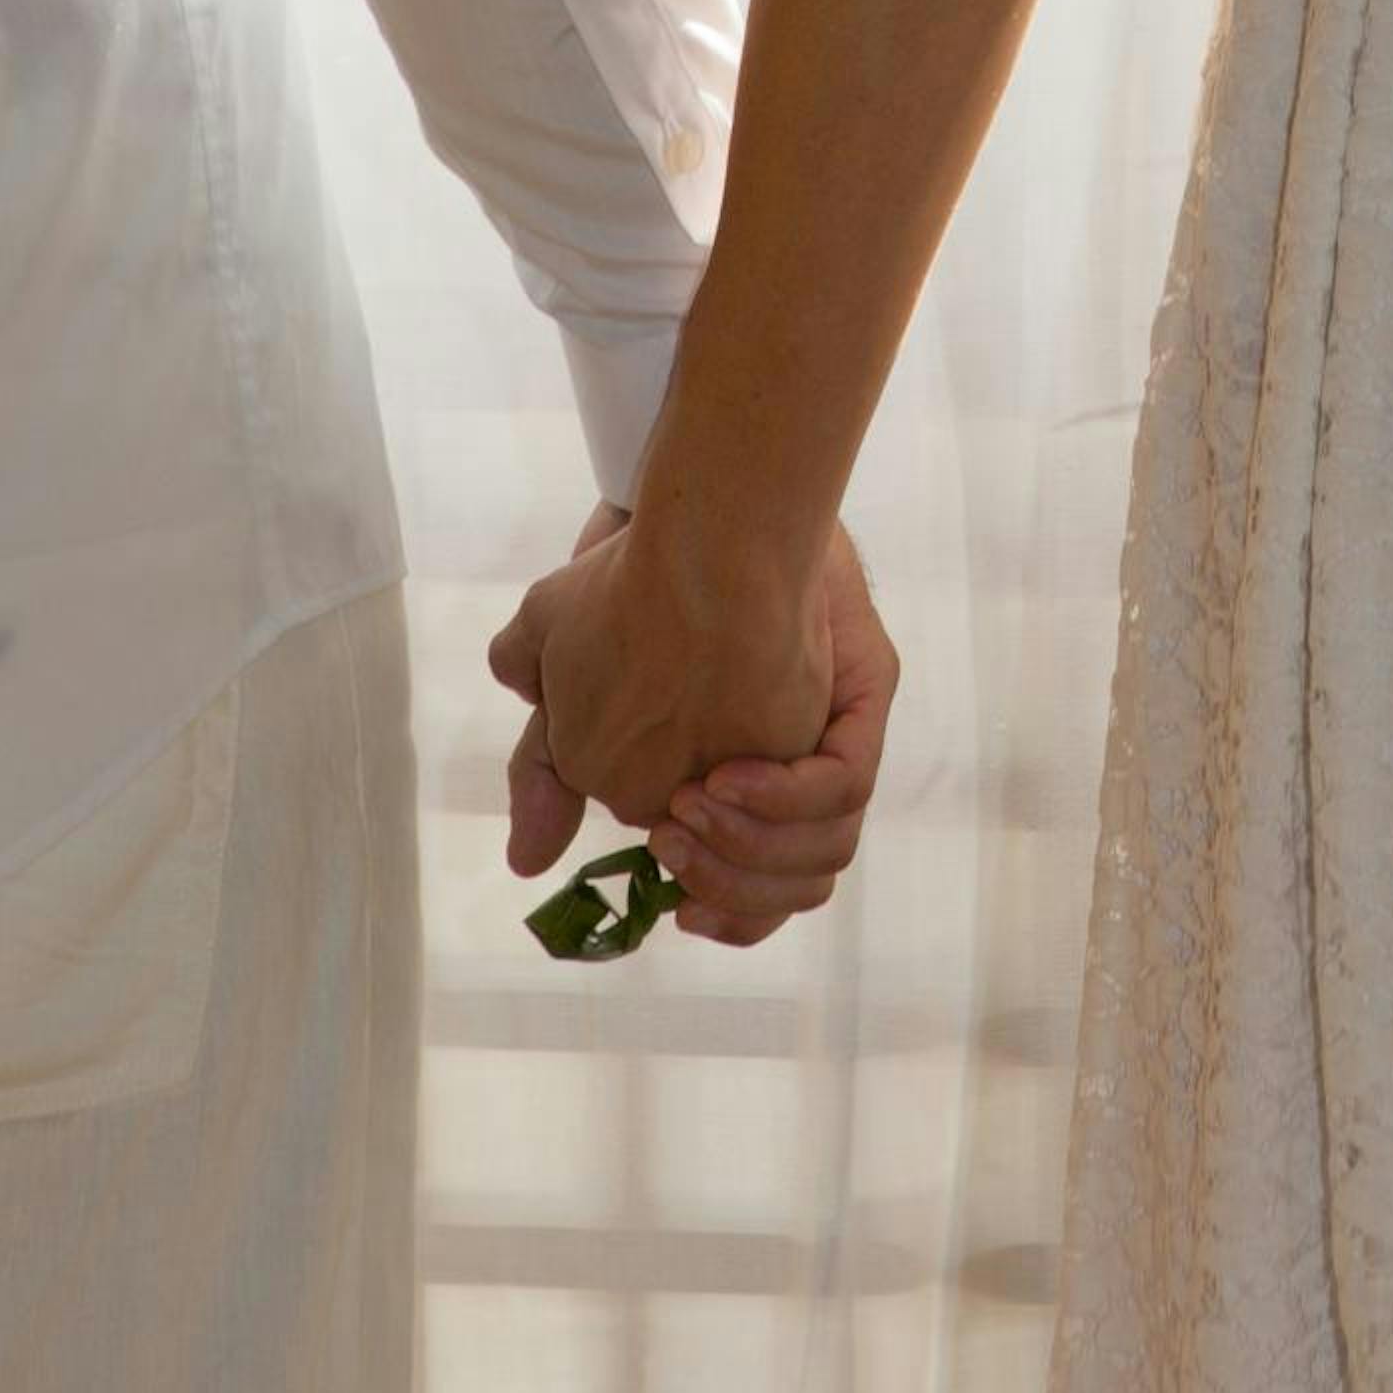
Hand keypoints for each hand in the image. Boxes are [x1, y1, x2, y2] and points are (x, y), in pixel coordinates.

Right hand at [492, 508, 899, 952]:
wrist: (709, 501)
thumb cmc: (636, 584)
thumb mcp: (569, 678)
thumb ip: (547, 765)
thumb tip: (527, 858)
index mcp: (738, 782)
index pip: (734, 885)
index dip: (701, 891)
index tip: (662, 860)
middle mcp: (796, 770)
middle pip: (777, 885)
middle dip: (722, 875)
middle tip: (673, 829)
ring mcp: (832, 737)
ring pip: (821, 857)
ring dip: (755, 854)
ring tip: (696, 802)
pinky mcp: (865, 695)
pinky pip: (847, 782)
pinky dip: (793, 799)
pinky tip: (727, 774)